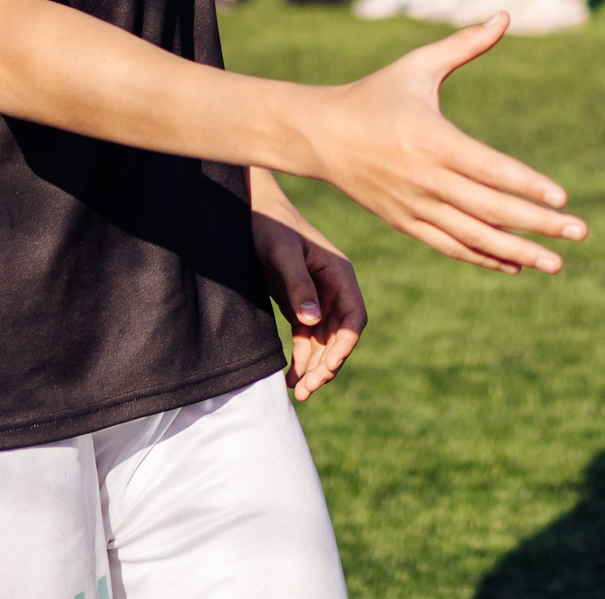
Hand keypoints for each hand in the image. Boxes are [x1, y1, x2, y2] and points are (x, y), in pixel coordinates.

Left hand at [251, 169, 366, 402]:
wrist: (251, 211)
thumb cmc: (270, 226)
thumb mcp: (282, 253)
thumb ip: (298, 284)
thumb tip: (312, 321)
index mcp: (339, 275)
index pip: (353, 319)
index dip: (343, 346)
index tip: (327, 367)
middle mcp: (333, 290)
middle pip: (338, 337)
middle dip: (326, 365)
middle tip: (307, 390)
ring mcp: (317, 299)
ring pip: (322, 343)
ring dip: (314, 368)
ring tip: (298, 392)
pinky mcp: (299, 304)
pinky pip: (306, 339)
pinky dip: (301, 359)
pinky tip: (290, 378)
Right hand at [305, 16, 585, 272]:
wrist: (318, 135)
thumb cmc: (374, 93)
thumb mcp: (417, 66)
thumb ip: (464, 45)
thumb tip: (506, 16)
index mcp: (432, 139)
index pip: (490, 169)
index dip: (527, 185)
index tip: (563, 198)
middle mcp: (425, 179)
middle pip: (490, 209)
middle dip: (538, 224)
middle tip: (579, 232)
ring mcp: (414, 206)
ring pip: (473, 237)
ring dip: (517, 252)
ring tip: (555, 263)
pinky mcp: (404, 222)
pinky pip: (450, 246)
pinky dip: (483, 258)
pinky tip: (515, 265)